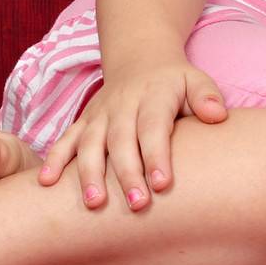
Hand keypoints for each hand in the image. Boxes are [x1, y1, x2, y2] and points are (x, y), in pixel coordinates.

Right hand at [38, 58, 226, 211]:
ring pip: (90, 143)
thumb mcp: (197, 81)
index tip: (163, 184)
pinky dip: (54, 159)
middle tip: (137, 205)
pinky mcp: (83, 121)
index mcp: (154, 95)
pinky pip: (66, 139)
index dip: (157, 155)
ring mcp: (100, 114)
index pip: (154, 126)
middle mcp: (123, 104)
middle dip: (127, 173)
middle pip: (122, 140)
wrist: (141, 59)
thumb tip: (219, 116)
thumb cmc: (176, 82)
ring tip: (94, 203)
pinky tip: (46, 183)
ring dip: (89, 173)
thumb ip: (207, 97)